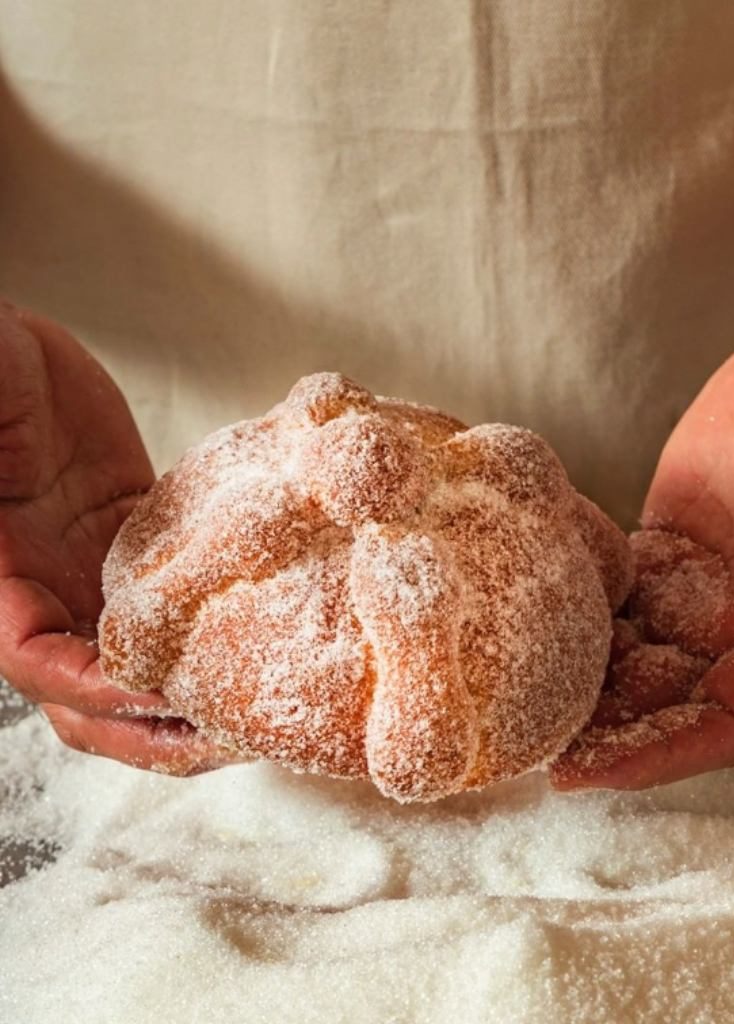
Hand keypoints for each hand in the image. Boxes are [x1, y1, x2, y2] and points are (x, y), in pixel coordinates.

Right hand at [0, 302, 224, 772]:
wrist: (2, 344)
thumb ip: (6, 502)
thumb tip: (26, 569)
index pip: (38, 665)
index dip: (97, 690)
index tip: (162, 691)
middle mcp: (42, 589)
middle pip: (91, 694)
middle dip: (154, 728)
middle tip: (230, 737)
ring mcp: (86, 566)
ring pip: (138, 657)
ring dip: (191, 693)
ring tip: (258, 710)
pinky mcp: (127, 534)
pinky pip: (169, 594)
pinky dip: (206, 623)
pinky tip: (260, 627)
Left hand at [551, 334, 733, 789]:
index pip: (721, 727)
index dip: (657, 758)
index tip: (584, 773)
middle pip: (665, 700)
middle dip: (601, 729)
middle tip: (524, 743)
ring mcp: (703, 588)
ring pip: (634, 652)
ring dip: (580, 678)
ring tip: (512, 695)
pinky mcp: (668, 548)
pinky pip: (618, 594)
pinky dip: (579, 614)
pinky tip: (527, 619)